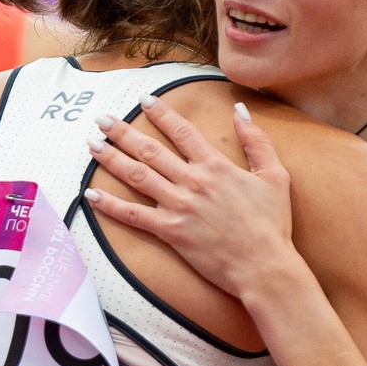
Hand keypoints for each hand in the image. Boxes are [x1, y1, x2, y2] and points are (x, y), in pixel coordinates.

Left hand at [83, 97, 293, 298]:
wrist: (264, 265)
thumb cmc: (272, 224)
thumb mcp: (275, 175)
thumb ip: (257, 141)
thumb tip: (240, 111)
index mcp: (216, 166)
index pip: (182, 131)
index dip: (161, 113)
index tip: (144, 100)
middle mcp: (192, 181)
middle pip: (150, 150)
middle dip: (123, 131)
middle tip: (102, 119)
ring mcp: (178, 206)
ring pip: (137, 176)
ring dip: (111, 158)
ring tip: (92, 145)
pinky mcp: (170, 232)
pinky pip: (134, 215)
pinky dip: (111, 205)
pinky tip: (91, 194)